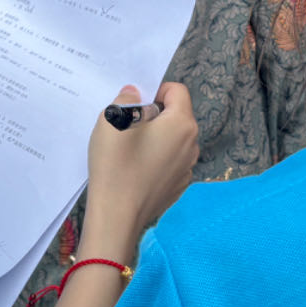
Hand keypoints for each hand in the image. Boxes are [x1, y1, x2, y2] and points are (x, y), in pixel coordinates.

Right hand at [79, 83, 197, 265]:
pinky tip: (136, 170)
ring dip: (156, 136)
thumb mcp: (113, 120)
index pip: (177, 91)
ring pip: (173, 139)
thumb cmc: (116, 164)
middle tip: (127, 127)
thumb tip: (137, 95)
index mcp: (181, 124)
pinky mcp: (178, 186)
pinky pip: (170, 160)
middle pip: (177, 115)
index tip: (134, 104)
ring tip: (130, 150)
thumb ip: (127, 98)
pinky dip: (157, 158)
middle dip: (154, 114)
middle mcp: (192, 145)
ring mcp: (187, 168)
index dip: (155, 90)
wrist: (117, 216)